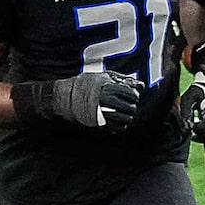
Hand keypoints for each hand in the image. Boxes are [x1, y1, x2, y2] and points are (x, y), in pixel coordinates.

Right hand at [23, 71, 142, 127]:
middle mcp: (106, 101)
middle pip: (130, 107)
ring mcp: (102, 114)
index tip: (132, 96)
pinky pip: (119, 128)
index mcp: (107, 88)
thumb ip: (119, 79)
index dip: (134, 95)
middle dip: (131, 106)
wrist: (64, 99)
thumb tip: (139, 84)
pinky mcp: (100, 125)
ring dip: (127, 116)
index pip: (130, 94)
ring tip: (123, 113)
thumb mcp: (100, 76)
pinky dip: (121, 125)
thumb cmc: (83, 86)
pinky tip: (117, 121)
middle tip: (128, 105)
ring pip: (126, 119)